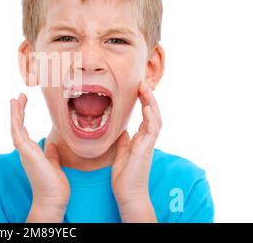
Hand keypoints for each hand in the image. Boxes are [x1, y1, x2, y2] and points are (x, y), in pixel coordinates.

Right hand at [10, 93, 69, 221]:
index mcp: (31, 152)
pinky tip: (16, 110)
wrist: (52, 199)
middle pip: (18, 126)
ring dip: (15, 112)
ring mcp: (24, 151)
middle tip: (19, 96)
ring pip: (16, 127)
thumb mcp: (54, 164)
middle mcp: (25, 150)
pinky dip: (15, 120)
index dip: (22, 117)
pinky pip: (18, 133)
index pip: (24, 131)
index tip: (23, 104)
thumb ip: (51, 154)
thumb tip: (51, 145)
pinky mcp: (26, 152)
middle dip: (18, 110)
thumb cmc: (54, 185)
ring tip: (16, 98)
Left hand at [111, 82, 161, 221]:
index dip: (143, 102)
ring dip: (151, 102)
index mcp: (141, 139)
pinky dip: (150, 117)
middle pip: (152, 113)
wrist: (128, 194)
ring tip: (145, 88)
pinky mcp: (146, 149)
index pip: (145, 116)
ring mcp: (148, 144)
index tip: (138, 88)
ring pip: (155, 118)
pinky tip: (147, 106)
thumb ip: (123, 140)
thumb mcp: (121, 153)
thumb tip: (122, 129)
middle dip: (148, 97)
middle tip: (142, 82)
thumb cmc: (125, 177)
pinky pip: (152, 130)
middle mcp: (147, 139)